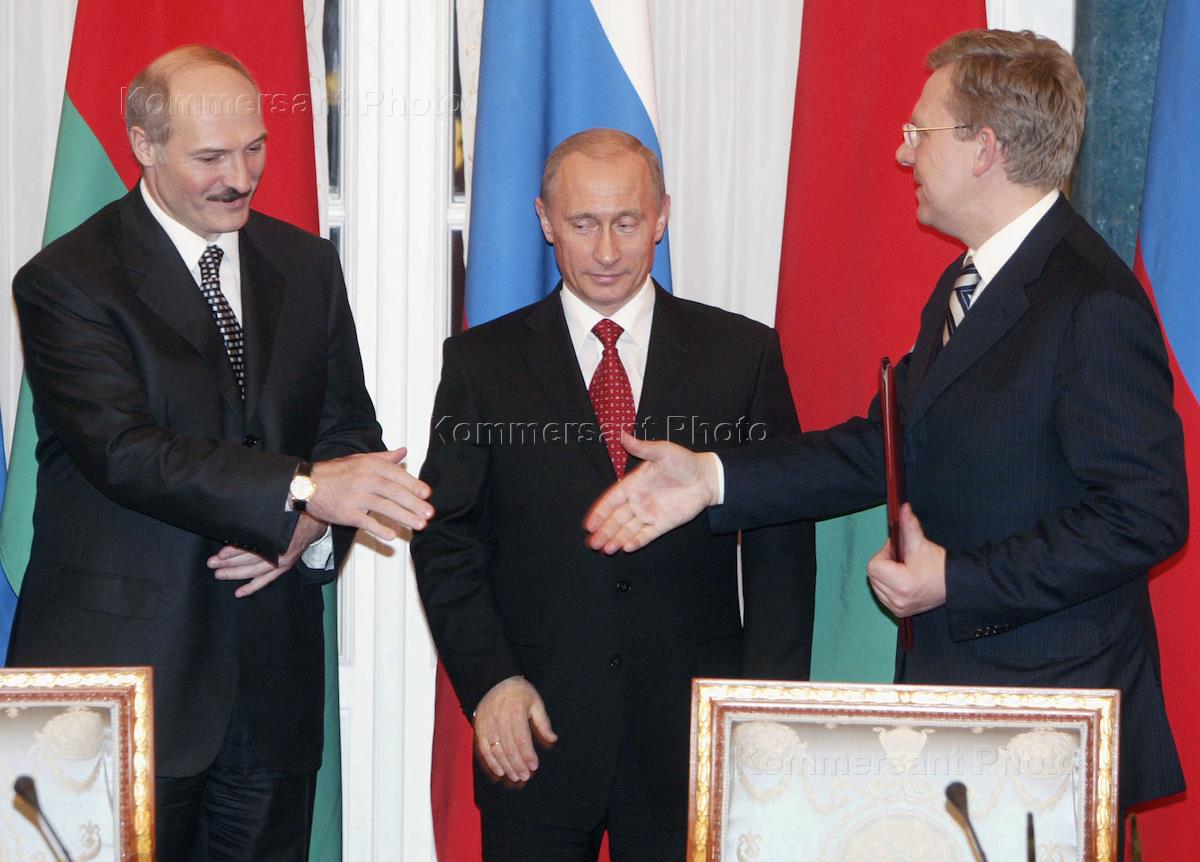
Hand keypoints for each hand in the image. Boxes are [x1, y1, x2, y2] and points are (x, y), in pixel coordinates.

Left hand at [209, 513, 327, 597]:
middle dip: (230, 562)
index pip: (255, 546)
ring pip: (256, 570)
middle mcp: (281, 551)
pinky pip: (267, 579)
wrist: (317, 517)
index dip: (236, 550)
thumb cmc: (299, 509)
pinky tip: (240, 591)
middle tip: (212, 563)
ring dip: (236, 573)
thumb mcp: (284, 503)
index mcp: (279, 537)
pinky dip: (253, 585)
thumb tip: (251, 499)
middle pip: (252, 559)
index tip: (221, 553)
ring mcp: (283, 560)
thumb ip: (269, 506)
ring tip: (219, 573)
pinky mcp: (285, 565)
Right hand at [308, 448, 433, 540]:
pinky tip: (392, 536)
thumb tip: (403, 452)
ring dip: (403, 517)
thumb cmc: (336, 472)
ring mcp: (355, 497)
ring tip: (419, 525)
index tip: (427, 494)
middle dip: (413, 503)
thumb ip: (384, 458)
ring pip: (383, 507)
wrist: (307, 484)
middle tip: (429, 513)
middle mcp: (364, 479)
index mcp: (370, 465)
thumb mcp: (360, 460)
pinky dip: (379, 529)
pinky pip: (365, 521)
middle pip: (393, 492)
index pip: (396, 475)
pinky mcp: (345, 513)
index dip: (413, 485)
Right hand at [473, 676, 556, 782]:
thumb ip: (543, 722)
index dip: (528, 754)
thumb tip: (553, 738)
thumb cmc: (518, 692)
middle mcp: (500, 719)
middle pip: (509, 748)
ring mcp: (488, 725)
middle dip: (518, 765)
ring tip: (515, 776)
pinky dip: (491, 762)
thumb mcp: (535, 701)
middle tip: (525, 776)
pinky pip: (484, 749)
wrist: (494, 681)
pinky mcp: (480, 728)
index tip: (534, 766)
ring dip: (506, 766)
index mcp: (515, 712)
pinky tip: (500, 771)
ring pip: (496, 751)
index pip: (522, 738)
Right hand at [585, 432, 719, 553]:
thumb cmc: (684, 462)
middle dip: (604, 530)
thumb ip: (642, 448)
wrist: (706, 477)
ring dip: (616, 538)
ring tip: (605, 549)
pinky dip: (637, 541)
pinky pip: (647, 535)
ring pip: (628, 529)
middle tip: (593, 543)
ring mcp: (651, 514)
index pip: (612, 500)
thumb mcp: (662, 452)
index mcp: (634, 484)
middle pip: (617, 518)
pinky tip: (626, 548)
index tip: (589, 523)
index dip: (600, 512)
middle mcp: (639, 501)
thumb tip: (623, 434)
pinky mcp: (663, 524)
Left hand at [866, 503, 946, 616]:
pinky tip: (902, 580)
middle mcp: (897, 599)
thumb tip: (903, 508)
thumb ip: (909, 525)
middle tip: (900, 558)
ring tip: (902, 569)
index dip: (884, 554)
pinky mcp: (899, 611)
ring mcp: (898, 607)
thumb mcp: (921, 544)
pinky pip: (882, 595)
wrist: (954, 584)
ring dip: (884, 575)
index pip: (874, 566)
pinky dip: (887, 586)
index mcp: (901, 584)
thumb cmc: (939, 566)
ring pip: (876, 586)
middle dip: (883, 564)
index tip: (896, 550)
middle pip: (873, 576)